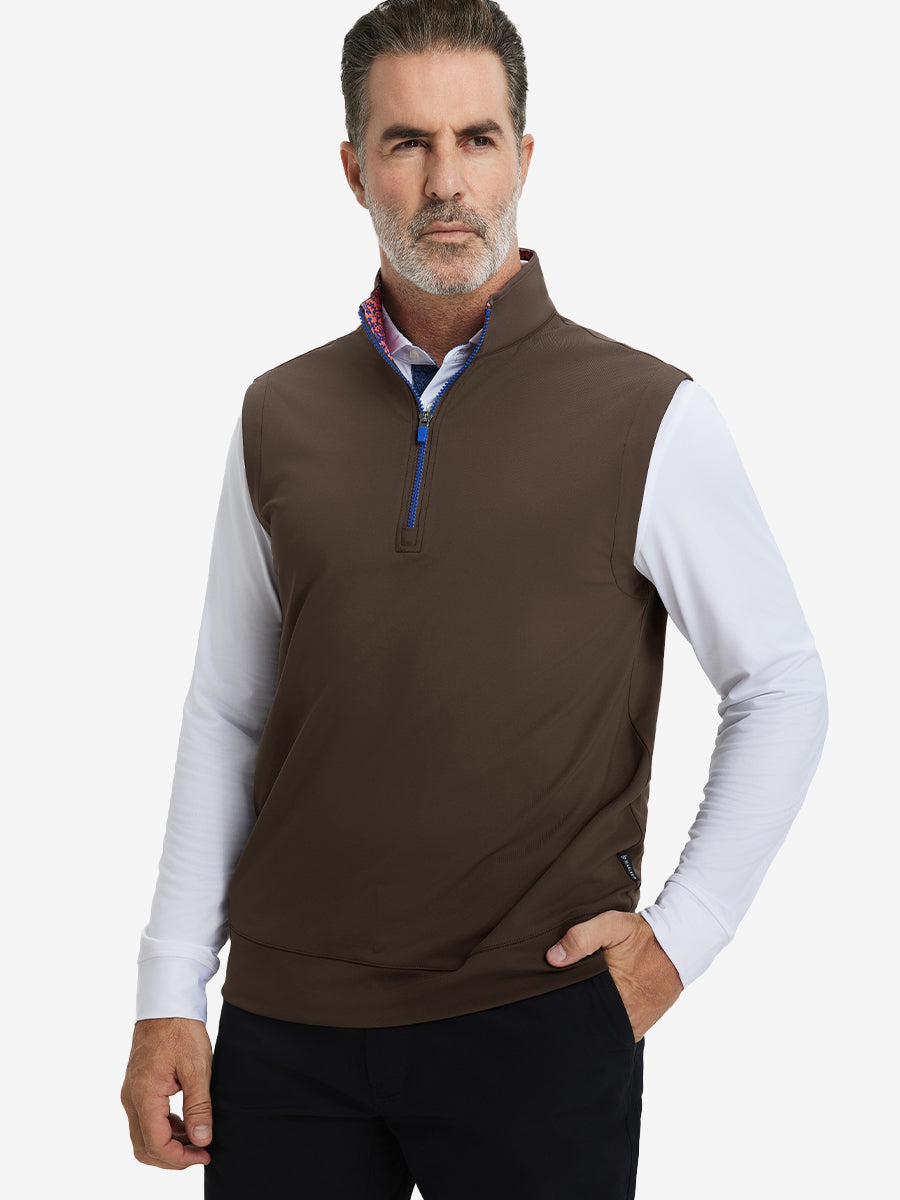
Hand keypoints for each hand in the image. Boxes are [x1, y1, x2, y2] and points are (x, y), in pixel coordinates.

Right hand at [121, 1017, 213, 1168]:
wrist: (166, 1002)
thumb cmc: (181, 1030)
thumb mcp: (197, 1068)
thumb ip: (198, 1107)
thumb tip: (201, 1140)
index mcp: (144, 1096)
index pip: (156, 1145)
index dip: (180, 1158)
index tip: (204, 1154)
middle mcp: (131, 1098)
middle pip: (145, 1148)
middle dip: (172, 1158)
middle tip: (200, 1153)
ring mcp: (131, 1093)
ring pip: (142, 1136)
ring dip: (167, 1145)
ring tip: (196, 1139)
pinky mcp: (136, 1087)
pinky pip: (144, 1120)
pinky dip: (162, 1129)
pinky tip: (184, 1123)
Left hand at [545, 911, 683, 1040]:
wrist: (679, 945)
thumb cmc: (643, 935)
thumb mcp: (612, 925)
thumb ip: (582, 938)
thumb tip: (553, 958)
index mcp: (613, 994)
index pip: (576, 1008)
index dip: (562, 1000)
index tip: (551, 991)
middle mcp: (624, 1016)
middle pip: (587, 1021)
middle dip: (574, 1012)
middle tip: (565, 997)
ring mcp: (633, 1024)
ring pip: (601, 1029)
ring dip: (591, 1018)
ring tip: (581, 1003)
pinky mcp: (640, 1026)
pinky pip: (616, 1031)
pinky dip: (605, 1022)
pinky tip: (598, 1009)